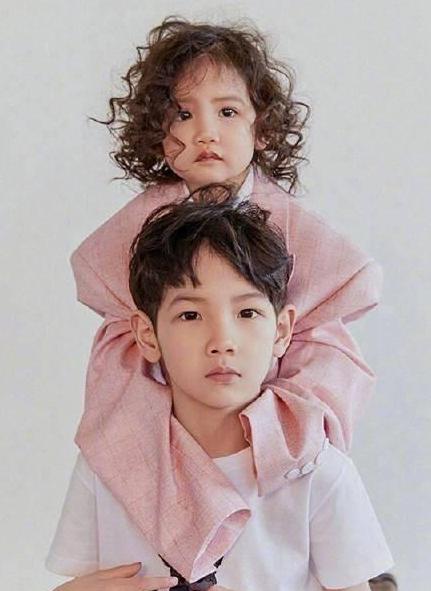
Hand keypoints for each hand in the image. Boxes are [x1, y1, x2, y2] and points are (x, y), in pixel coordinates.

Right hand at [53, 562, 177, 590]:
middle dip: (154, 588)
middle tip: (162, 584)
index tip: (173, 581)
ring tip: (148, 586)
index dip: (160, 582)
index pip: (144, 586)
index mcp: (118, 588)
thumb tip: (138, 566)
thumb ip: (121, 571)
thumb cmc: (77, 590)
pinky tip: (133, 589)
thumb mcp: (99, 576)